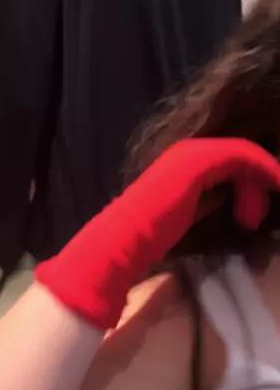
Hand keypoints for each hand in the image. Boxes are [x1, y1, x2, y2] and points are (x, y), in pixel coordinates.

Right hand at [36, 139, 279, 330]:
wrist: (125, 238)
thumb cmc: (150, 235)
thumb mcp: (186, 213)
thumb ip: (204, 200)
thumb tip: (226, 197)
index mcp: (182, 163)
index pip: (227, 163)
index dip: (248, 185)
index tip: (256, 214)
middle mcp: (188, 151)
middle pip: (238, 158)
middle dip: (256, 186)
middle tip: (255, 220)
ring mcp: (193, 153)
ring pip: (244, 156)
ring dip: (259, 184)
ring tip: (253, 219)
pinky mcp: (200, 161)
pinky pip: (243, 157)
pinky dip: (264, 172)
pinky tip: (272, 190)